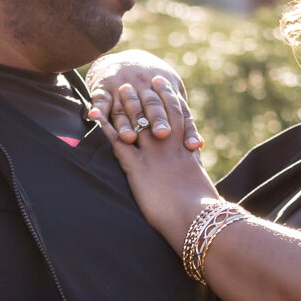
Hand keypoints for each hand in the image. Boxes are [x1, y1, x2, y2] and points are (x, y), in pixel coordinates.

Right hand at [85, 52, 202, 150]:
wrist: (126, 59)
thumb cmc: (154, 86)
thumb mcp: (172, 95)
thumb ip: (182, 120)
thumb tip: (199, 147)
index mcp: (165, 90)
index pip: (176, 110)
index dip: (184, 127)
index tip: (191, 146)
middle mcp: (145, 86)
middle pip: (151, 105)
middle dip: (157, 119)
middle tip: (162, 134)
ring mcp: (123, 87)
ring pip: (125, 107)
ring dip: (126, 123)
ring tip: (129, 138)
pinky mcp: (103, 88)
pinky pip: (100, 99)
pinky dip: (97, 108)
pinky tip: (94, 116)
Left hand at [104, 77, 223, 245]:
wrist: (196, 217)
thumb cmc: (201, 207)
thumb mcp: (198, 178)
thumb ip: (193, 164)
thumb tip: (194, 159)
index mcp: (184, 147)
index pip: (176, 113)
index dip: (168, 96)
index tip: (161, 82)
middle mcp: (168, 145)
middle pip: (155, 111)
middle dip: (144, 95)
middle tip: (134, 82)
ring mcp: (152, 154)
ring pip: (138, 121)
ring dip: (126, 105)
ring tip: (119, 91)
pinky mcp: (137, 168)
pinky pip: (118, 142)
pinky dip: (107, 128)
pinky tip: (98, 117)